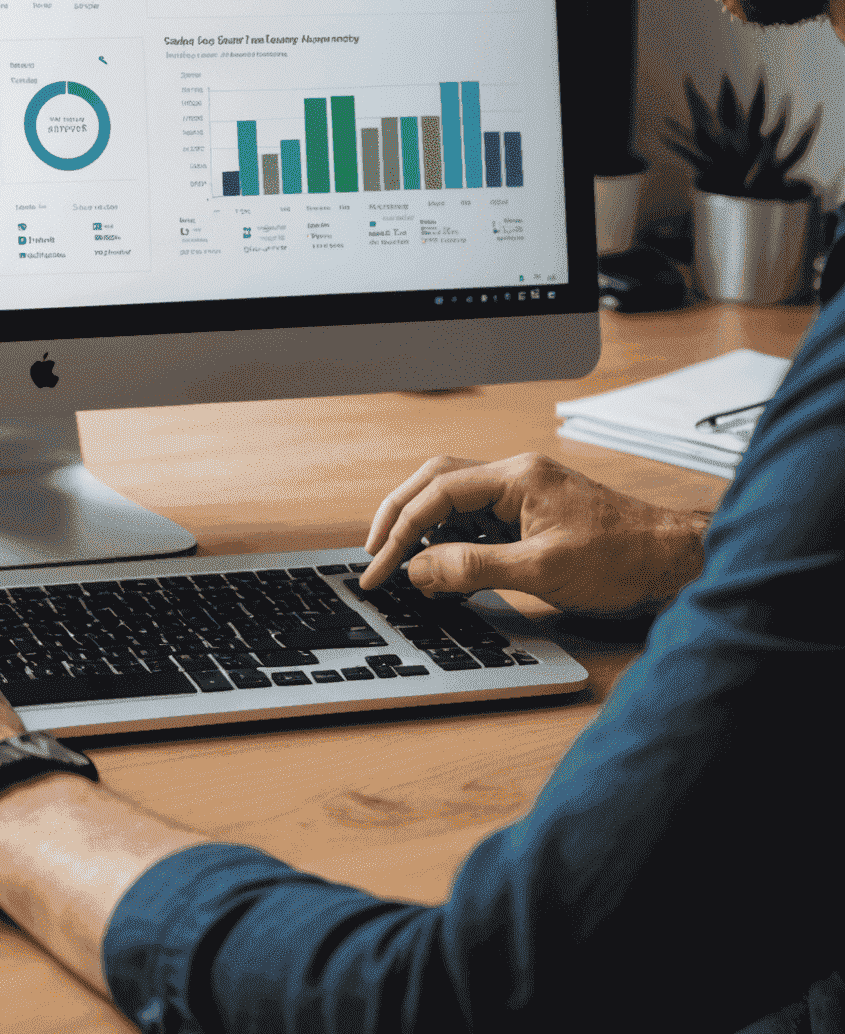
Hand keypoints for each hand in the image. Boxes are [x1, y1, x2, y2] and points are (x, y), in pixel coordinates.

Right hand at [359, 453, 707, 616]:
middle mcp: (515, 475)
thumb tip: (419, 569)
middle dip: (398, 516)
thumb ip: (473, 567)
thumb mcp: (541, 571)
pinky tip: (442, 566)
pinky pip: (475, 517)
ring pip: (452, 497)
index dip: (400, 530)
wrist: (671, 561)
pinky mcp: (530, 512)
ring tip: (401, 562)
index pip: (437, 494)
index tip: (380, 566)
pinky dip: (449, 538)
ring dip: (422, 526)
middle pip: (435, 482)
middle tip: (374, 555)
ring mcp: (522, 492)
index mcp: (517, 477)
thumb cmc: (621, 559)